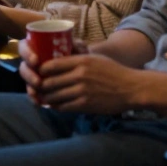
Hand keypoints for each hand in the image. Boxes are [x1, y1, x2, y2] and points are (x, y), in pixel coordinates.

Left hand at [17, 39, 138, 113]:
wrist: (131, 88)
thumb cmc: (113, 71)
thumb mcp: (95, 58)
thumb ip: (77, 58)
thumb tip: (57, 59)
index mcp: (81, 61)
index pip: (51, 65)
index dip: (40, 70)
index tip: (37, 72)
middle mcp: (79, 75)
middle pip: (49, 82)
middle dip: (39, 86)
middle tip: (35, 87)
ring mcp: (82, 91)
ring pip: (54, 96)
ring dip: (45, 98)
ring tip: (41, 97)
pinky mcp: (85, 104)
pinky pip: (64, 106)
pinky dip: (56, 106)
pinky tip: (54, 105)